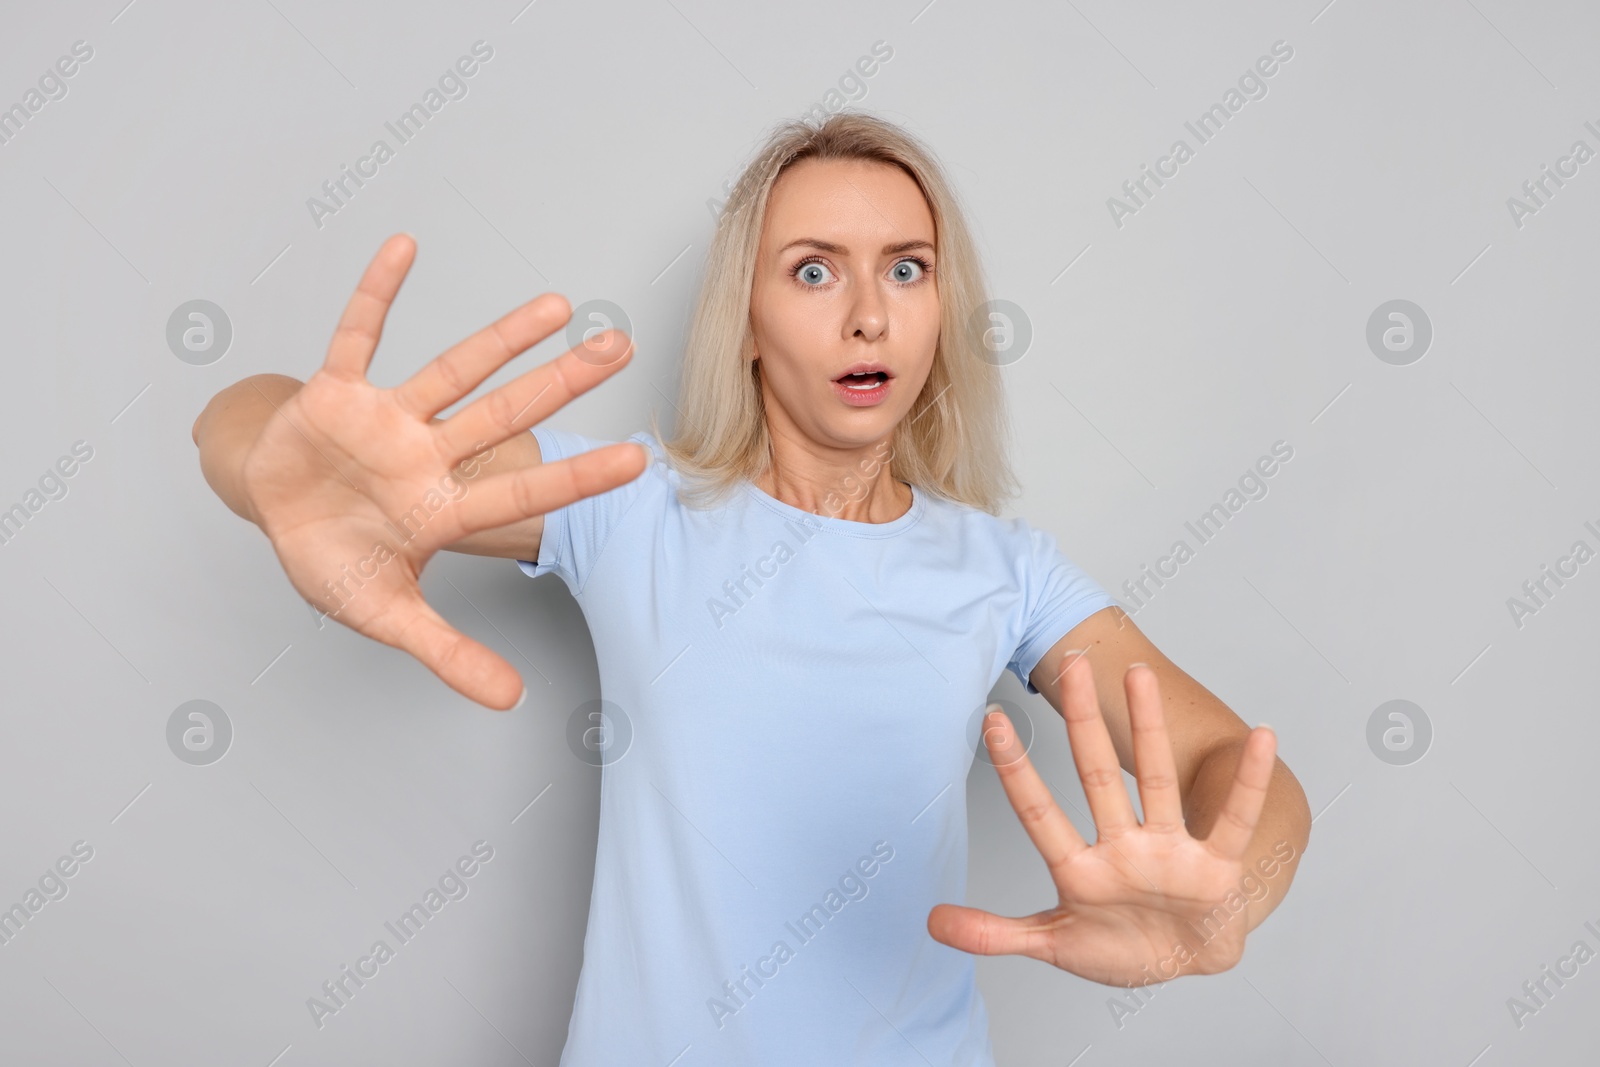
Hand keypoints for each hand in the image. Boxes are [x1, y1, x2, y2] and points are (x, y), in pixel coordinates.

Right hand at [238, 234, 647, 709]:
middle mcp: (429, 456)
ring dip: (501, 338)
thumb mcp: (384, 615)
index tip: (639, 458)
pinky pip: (356, 334)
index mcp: (444, 509)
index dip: (578, 477)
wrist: (270, 511)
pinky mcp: (335, 391)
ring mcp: (387, 420)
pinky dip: (376, 293)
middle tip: (622, 348)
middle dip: (561, 383)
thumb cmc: (333, 556)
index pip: (523, 491)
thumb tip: (512, 700)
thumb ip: (448, 653)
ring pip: (453, 371)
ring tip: (558, 305)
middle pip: (505, 415)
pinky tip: (405, 247)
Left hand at [927, 651, 1276, 985]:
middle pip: (1098, 777)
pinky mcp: (1217, 867)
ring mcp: (1170, 852)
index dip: (1016, 771)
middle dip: (1082, 723)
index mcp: (1080, 869)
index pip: (1039, 812)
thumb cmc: (1119, 944)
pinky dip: (1247, 782)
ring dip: (1149, 731)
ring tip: (1139, 675)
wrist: (1185, 962)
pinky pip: (1233, 819)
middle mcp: (1123, 846)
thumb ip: (995, 933)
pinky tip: (1261, 737)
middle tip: (1071, 663)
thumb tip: (931, 922)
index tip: (991, 721)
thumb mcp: (1054, 944)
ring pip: (1159, 782)